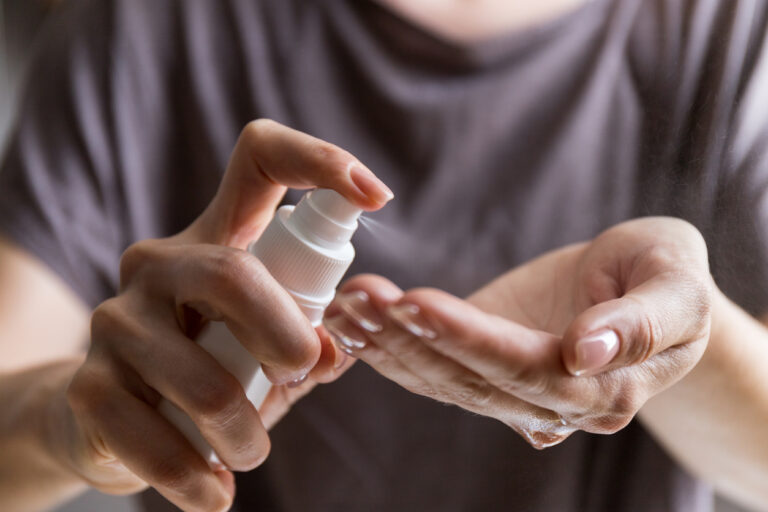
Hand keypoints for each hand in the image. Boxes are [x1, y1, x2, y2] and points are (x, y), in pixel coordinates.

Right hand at [63, 120, 392, 511]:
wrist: (115, 417)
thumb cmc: (213, 370)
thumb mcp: (267, 346)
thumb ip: (309, 337)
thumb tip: (337, 348)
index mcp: (217, 238)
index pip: (260, 158)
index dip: (319, 159)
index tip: (376, 195)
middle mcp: (160, 264)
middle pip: (233, 273)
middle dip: (285, 337)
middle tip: (299, 374)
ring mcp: (116, 321)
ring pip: (202, 378)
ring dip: (246, 432)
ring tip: (252, 453)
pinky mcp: (89, 385)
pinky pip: (152, 440)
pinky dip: (196, 478)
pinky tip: (214, 492)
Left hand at [323, 218, 711, 447]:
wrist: (648, 284)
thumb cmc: (669, 276)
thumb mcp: (676, 287)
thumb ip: (642, 323)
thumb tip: (587, 353)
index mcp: (602, 388)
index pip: (525, 369)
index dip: (468, 339)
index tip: (416, 304)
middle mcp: (550, 402)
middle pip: (470, 379)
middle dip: (409, 338)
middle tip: (359, 299)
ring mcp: (512, 389)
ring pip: (441, 378)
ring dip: (388, 344)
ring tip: (344, 306)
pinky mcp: (485, 364)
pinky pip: (433, 367)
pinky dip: (390, 348)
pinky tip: (354, 323)